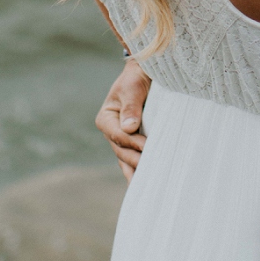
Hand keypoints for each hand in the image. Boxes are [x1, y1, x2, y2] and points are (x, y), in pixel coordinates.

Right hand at [95, 60, 149, 181]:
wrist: (147, 73)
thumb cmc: (138, 76)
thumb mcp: (133, 87)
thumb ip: (131, 106)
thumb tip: (129, 127)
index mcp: (106, 119)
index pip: (118, 135)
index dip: (132, 142)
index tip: (147, 147)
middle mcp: (112, 132)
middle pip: (122, 151)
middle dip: (136, 161)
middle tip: (153, 169)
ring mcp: (124, 140)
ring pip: (128, 160)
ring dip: (137, 172)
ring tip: (148, 187)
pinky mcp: (136, 143)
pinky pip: (136, 159)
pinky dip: (141, 171)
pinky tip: (148, 183)